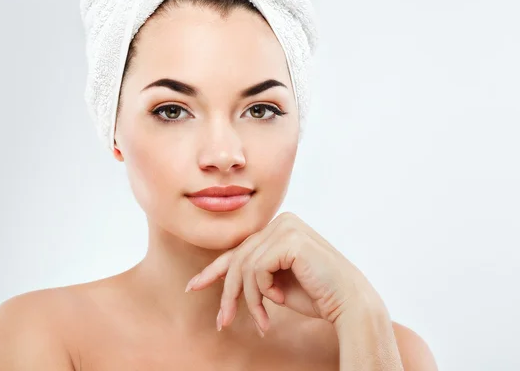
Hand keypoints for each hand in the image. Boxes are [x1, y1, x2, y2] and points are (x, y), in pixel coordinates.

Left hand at [184, 212, 385, 335]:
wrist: (350, 303)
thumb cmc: (317, 295)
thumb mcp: (277, 282)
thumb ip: (255, 272)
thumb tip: (222, 277)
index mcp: (281, 227)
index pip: (240, 250)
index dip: (214, 271)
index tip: (193, 286)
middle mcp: (282, 222)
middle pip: (238, 259)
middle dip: (229, 294)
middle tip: (224, 321)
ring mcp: (286, 227)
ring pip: (244, 267)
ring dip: (250, 300)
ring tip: (263, 320)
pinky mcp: (289, 240)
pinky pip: (256, 270)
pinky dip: (262, 292)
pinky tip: (279, 301)